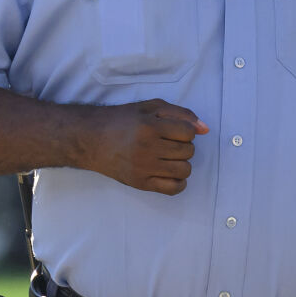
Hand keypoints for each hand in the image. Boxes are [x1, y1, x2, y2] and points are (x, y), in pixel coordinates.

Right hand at [86, 99, 208, 195]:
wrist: (90, 139)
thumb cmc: (121, 121)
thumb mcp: (149, 108)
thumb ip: (180, 114)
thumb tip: (205, 129)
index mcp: (149, 126)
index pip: (188, 132)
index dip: (185, 130)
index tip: (172, 130)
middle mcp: (146, 148)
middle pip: (188, 151)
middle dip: (182, 146)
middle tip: (166, 143)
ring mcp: (143, 168)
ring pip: (184, 170)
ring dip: (181, 163)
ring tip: (167, 157)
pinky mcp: (140, 183)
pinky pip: (174, 188)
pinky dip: (178, 182)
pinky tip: (169, 173)